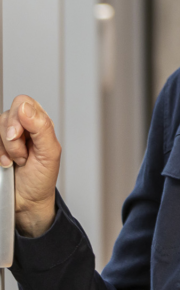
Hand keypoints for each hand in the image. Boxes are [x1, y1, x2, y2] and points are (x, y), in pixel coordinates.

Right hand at [0, 95, 61, 237]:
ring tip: (16, 161)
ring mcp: (6, 138)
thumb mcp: (50, 153)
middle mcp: (22, 126)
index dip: (17, 118)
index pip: (22, 103)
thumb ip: (42, 127)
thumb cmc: (42, 178)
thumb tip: (26, 107)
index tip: (18, 137)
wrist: (28, 201)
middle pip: (5, 116)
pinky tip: (5, 164)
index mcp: (39, 123)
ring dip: (4, 149)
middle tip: (22, 155)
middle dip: (11, 139)